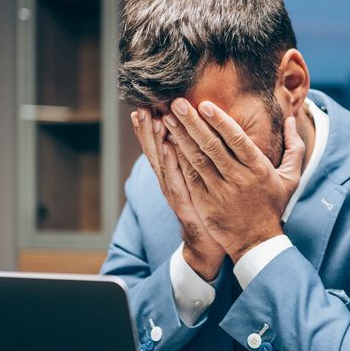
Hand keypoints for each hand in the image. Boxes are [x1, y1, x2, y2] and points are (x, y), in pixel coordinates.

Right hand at [131, 107, 224, 279]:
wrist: (207, 244)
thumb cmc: (205, 209)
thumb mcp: (197, 183)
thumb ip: (194, 162)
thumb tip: (192, 138)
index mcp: (171, 175)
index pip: (158, 147)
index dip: (149, 129)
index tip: (144, 107)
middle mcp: (168, 182)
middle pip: (154, 152)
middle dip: (147, 130)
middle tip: (142, 107)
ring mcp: (174, 193)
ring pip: (162, 163)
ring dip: (156, 141)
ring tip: (153, 119)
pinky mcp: (185, 204)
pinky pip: (177, 180)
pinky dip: (171, 164)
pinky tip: (168, 148)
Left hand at [162, 98, 305, 262]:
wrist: (256, 242)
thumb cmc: (273, 206)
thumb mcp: (291, 178)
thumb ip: (293, 147)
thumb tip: (291, 120)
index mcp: (258, 169)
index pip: (237, 140)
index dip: (220, 121)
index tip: (205, 104)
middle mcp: (238, 178)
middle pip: (212, 146)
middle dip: (193, 123)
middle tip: (177, 103)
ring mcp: (219, 191)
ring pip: (197, 159)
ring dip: (181, 137)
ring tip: (168, 118)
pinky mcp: (204, 202)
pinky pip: (189, 176)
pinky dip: (178, 159)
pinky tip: (167, 143)